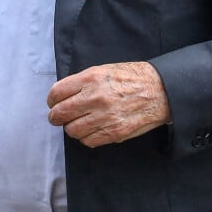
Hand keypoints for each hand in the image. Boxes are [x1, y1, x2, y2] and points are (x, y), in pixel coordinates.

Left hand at [47, 61, 170, 147]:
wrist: (160, 90)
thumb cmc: (132, 77)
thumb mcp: (104, 70)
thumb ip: (82, 82)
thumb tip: (63, 94)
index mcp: (91, 78)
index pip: (57, 93)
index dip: (52, 100)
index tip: (53, 103)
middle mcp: (95, 98)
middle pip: (60, 114)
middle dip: (56, 117)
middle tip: (59, 117)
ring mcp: (105, 117)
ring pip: (72, 130)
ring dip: (72, 128)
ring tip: (78, 123)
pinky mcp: (114, 133)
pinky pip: (88, 141)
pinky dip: (86, 137)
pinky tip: (91, 130)